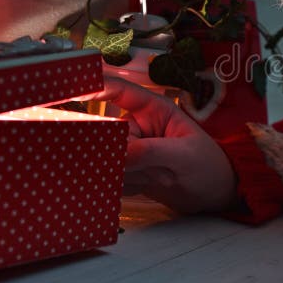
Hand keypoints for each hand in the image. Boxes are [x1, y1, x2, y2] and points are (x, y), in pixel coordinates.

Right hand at [79, 77, 237, 213]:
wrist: (215, 195)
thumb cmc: (208, 166)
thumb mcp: (184, 156)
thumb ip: (152, 151)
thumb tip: (118, 154)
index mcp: (154, 110)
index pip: (120, 92)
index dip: (94, 86)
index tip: (68, 89)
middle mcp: (138, 127)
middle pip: (105, 131)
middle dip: (112, 150)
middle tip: (138, 166)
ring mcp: (131, 149)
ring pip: (105, 157)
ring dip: (121, 172)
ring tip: (153, 178)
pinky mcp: (128, 171)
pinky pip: (109, 176)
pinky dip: (120, 185)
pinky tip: (144, 188)